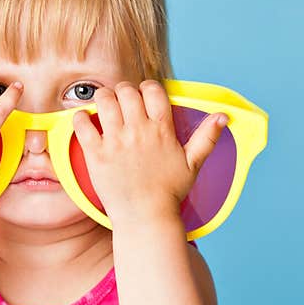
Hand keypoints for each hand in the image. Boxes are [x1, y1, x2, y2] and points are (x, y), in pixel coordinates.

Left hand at [72, 80, 227, 227]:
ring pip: (104, 101)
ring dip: (102, 98)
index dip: (146, 87)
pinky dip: (80, 117)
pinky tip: (83, 120)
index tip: (142, 95)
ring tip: (103, 106)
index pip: (153, 90)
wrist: (146, 217)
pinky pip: (82, 125)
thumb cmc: (169, 192)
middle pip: (126, 91)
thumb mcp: (193, 164)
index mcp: (161, 130)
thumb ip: (207, 137)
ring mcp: (115, 142)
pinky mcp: (96, 154)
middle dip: (123, 91)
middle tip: (120, 101)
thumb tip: (223, 116)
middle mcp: (138, 131)